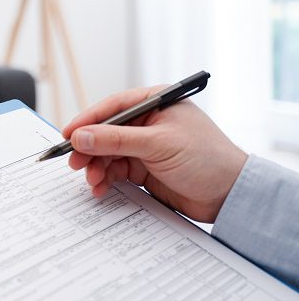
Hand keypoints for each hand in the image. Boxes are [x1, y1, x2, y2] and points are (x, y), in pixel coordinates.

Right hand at [62, 86, 247, 222]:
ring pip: (109, 153)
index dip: (87, 120)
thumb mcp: (158, 144)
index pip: (113, 107)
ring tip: (93, 180)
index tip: (68, 134)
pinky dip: (106, 179)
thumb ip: (116, 139)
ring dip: (97, 166)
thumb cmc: (207, 159)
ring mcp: (146, 147)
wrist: (232, 196)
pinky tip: (101, 188)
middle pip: (107, 132)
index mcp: (155, 104)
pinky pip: (117, 171)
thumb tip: (81, 135)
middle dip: (89, 148)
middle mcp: (148, 123)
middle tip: (75, 162)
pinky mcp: (145, 169)